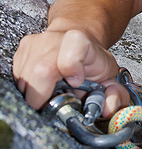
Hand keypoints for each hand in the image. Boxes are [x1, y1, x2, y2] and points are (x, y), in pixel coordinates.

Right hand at [13, 28, 129, 115]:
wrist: (78, 40)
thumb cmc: (91, 61)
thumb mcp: (109, 77)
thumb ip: (115, 94)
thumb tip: (109, 108)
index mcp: (81, 42)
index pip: (74, 48)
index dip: (72, 67)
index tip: (76, 82)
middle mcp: (55, 39)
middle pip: (39, 73)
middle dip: (46, 98)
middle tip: (59, 100)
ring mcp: (36, 44)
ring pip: (26, 81)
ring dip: (38, 94)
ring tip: (54, 90)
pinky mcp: (22, 51)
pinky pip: (19, 79)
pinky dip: (30, 88)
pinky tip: (44, 84)